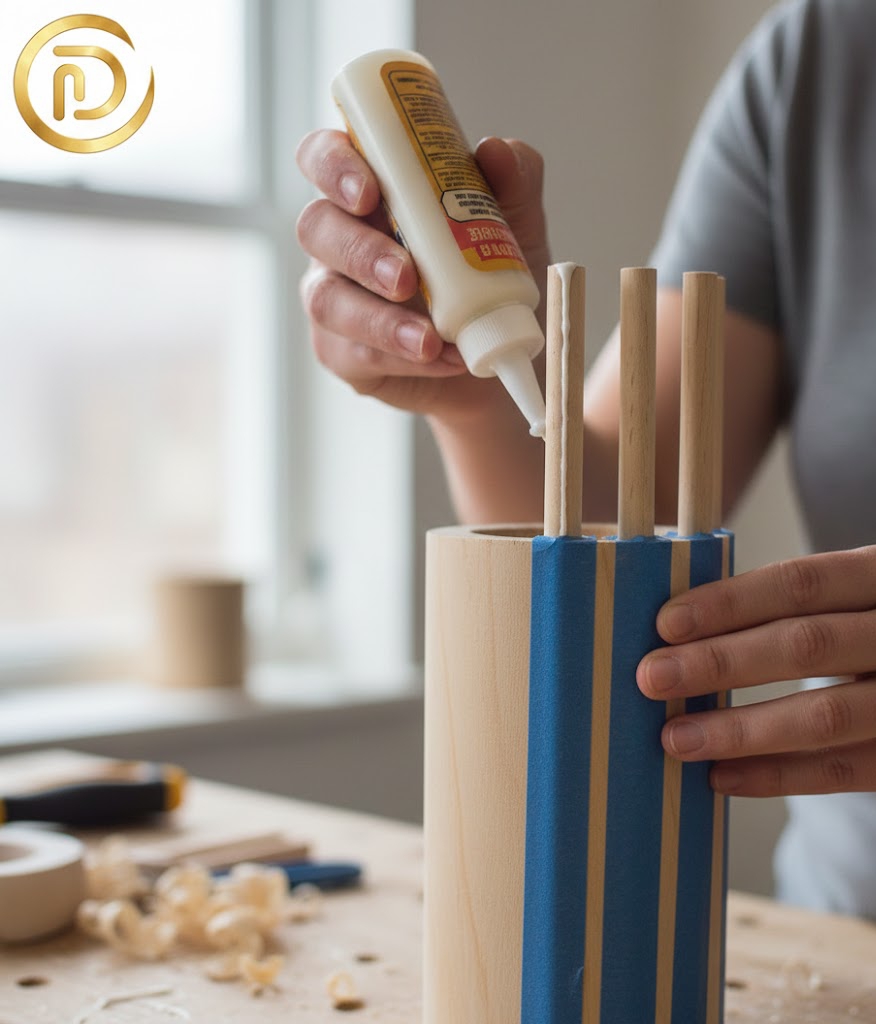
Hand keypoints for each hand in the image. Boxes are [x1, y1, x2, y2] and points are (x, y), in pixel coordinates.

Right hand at [295, 129, 549, 421]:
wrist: (498, 353)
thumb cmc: (490, 274)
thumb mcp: (516, 223)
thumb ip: (513, 179)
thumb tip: (498, 151)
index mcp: (370, 190)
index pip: (324, 157)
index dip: (333, 166)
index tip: (369, 192)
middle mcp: (341, 237)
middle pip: (315, 227)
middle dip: (359, 251)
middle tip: (405, 276)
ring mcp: (335, 294)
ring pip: (327, 298)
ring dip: (378, 319)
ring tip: (428, 339)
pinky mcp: (340, 350)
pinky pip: (354, 353)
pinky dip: (401, 357)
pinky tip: (442, 359)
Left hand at [637, 546, 875, 795]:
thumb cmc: (868, 626)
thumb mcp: (849, 597)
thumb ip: (790, 607)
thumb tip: (679, 630)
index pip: (801, 583)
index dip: (731, 602)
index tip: (666, 623)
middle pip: (806, 645)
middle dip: (720, 663)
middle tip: (652, 678)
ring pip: (826, 716)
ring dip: (740, 730)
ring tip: (675, 739)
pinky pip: (843, 770)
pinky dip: (776, 776)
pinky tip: (720, 777)